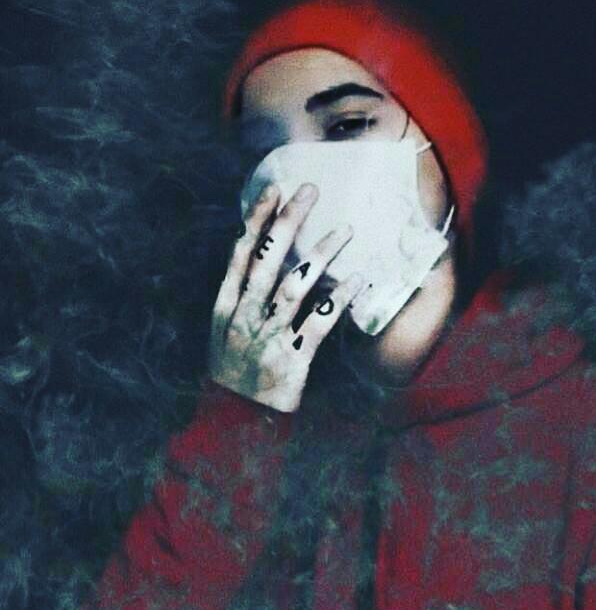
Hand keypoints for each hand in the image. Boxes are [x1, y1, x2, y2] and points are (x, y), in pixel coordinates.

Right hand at [209, 183, 362, 412]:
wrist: (234, 420)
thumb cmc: (233, 370)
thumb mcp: (223, 333)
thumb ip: (240, 297)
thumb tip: (265, 257)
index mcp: (226, 307)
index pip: (242, 254)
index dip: (257, 220)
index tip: (274, 190)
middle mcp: (245, 317)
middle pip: (268, 261)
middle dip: (288, 222)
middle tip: (310, 191)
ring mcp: (268, 338)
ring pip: (295, 287)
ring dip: (321, 255)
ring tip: (345, 231)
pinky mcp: (293, 360)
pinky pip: (319, 324)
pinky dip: (338, 300)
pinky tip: (357, 280)